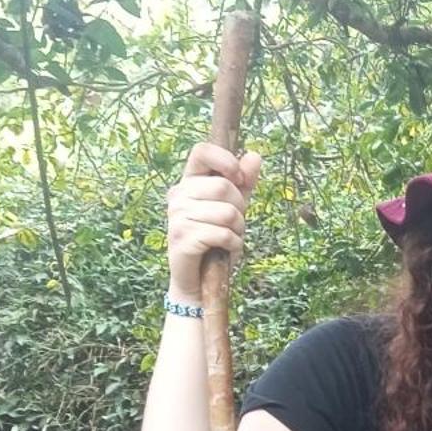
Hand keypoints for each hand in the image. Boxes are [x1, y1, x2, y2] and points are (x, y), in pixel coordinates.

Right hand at [165, 140, 262, 300]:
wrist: (198, 279)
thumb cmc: (215, 239)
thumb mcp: (234, 207)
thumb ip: (244, 182)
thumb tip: (255, 155)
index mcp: (188, 182)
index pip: (202, 151)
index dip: (226, 161)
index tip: (239, 179)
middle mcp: (178, 195)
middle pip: (223, 186)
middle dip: (240, 208)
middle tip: (234, 223)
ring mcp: (177, 216)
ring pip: (226, 212)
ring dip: (238, 229)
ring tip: (228, 237)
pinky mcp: (181, 237)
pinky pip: (222, 234)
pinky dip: (233, 244)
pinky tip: (226, 249)